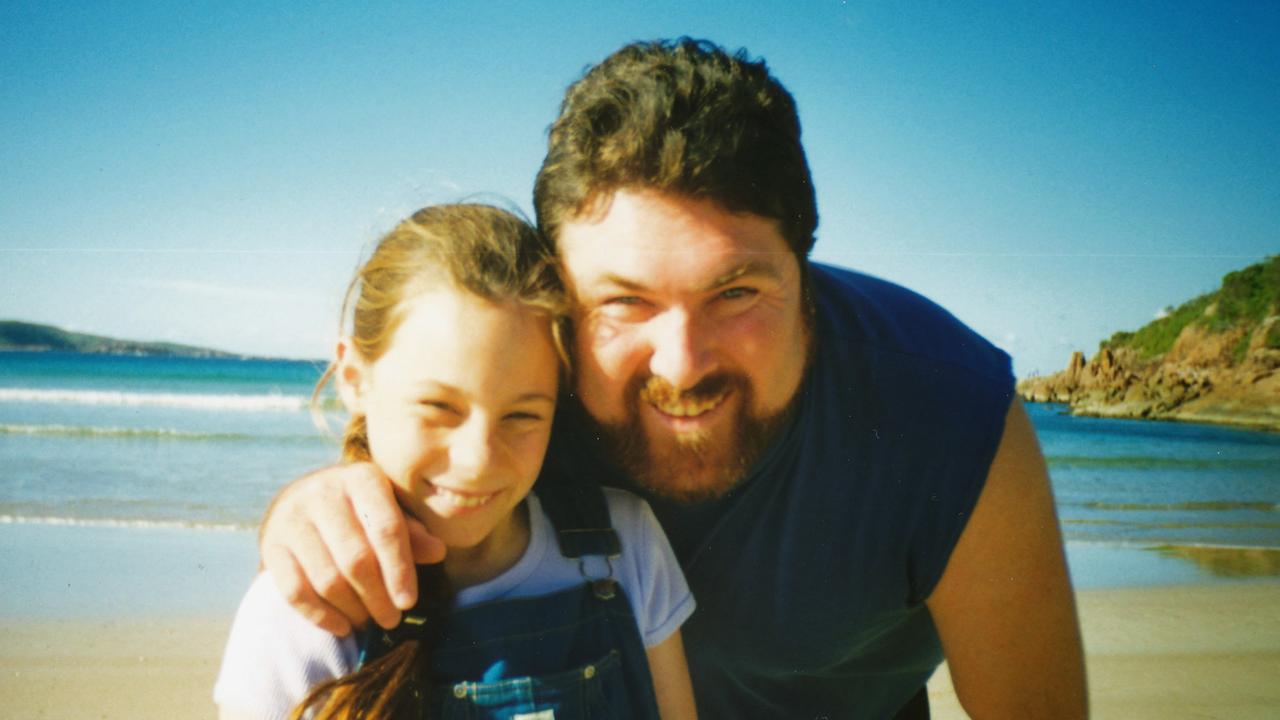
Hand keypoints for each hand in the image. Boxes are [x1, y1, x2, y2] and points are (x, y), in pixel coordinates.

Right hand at [258, 462, 445, 635]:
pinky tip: (342, 626)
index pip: (386, 529)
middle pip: (356, 559)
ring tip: (369, 621)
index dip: (400, 570)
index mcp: (362, 478)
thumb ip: (411, 532)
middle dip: (378, 597)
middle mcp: (323, 492)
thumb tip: (437, 552)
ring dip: (352, 609)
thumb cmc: (358, 508)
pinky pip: (295, 591)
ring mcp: (292, 518)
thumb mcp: (389, 509)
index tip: (408, 601)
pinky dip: (320, 616)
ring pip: (327, 579)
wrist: (301, 497)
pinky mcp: (270, 544)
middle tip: (391, 619)